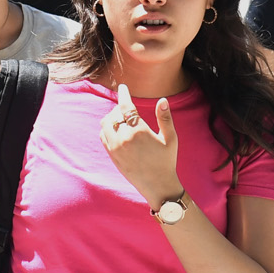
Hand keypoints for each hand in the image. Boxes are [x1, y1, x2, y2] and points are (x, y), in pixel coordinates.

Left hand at [101, 83, 181, 206]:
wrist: (157, 186)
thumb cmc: (167, 161)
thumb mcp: (170, 139)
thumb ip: (165, 118)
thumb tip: (162, 100)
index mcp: (139, 131)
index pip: (126, 106)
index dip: (124, 94)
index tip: (123, 87)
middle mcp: (124, 138)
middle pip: (115, 113)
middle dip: (120, 107)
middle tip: (127, 107)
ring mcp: (115, 147)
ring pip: (106, 123)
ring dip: (112, 116)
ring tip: (122, 117)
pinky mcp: (111, 155)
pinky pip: (103, 135)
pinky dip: (107, 128)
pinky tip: (116, 129)